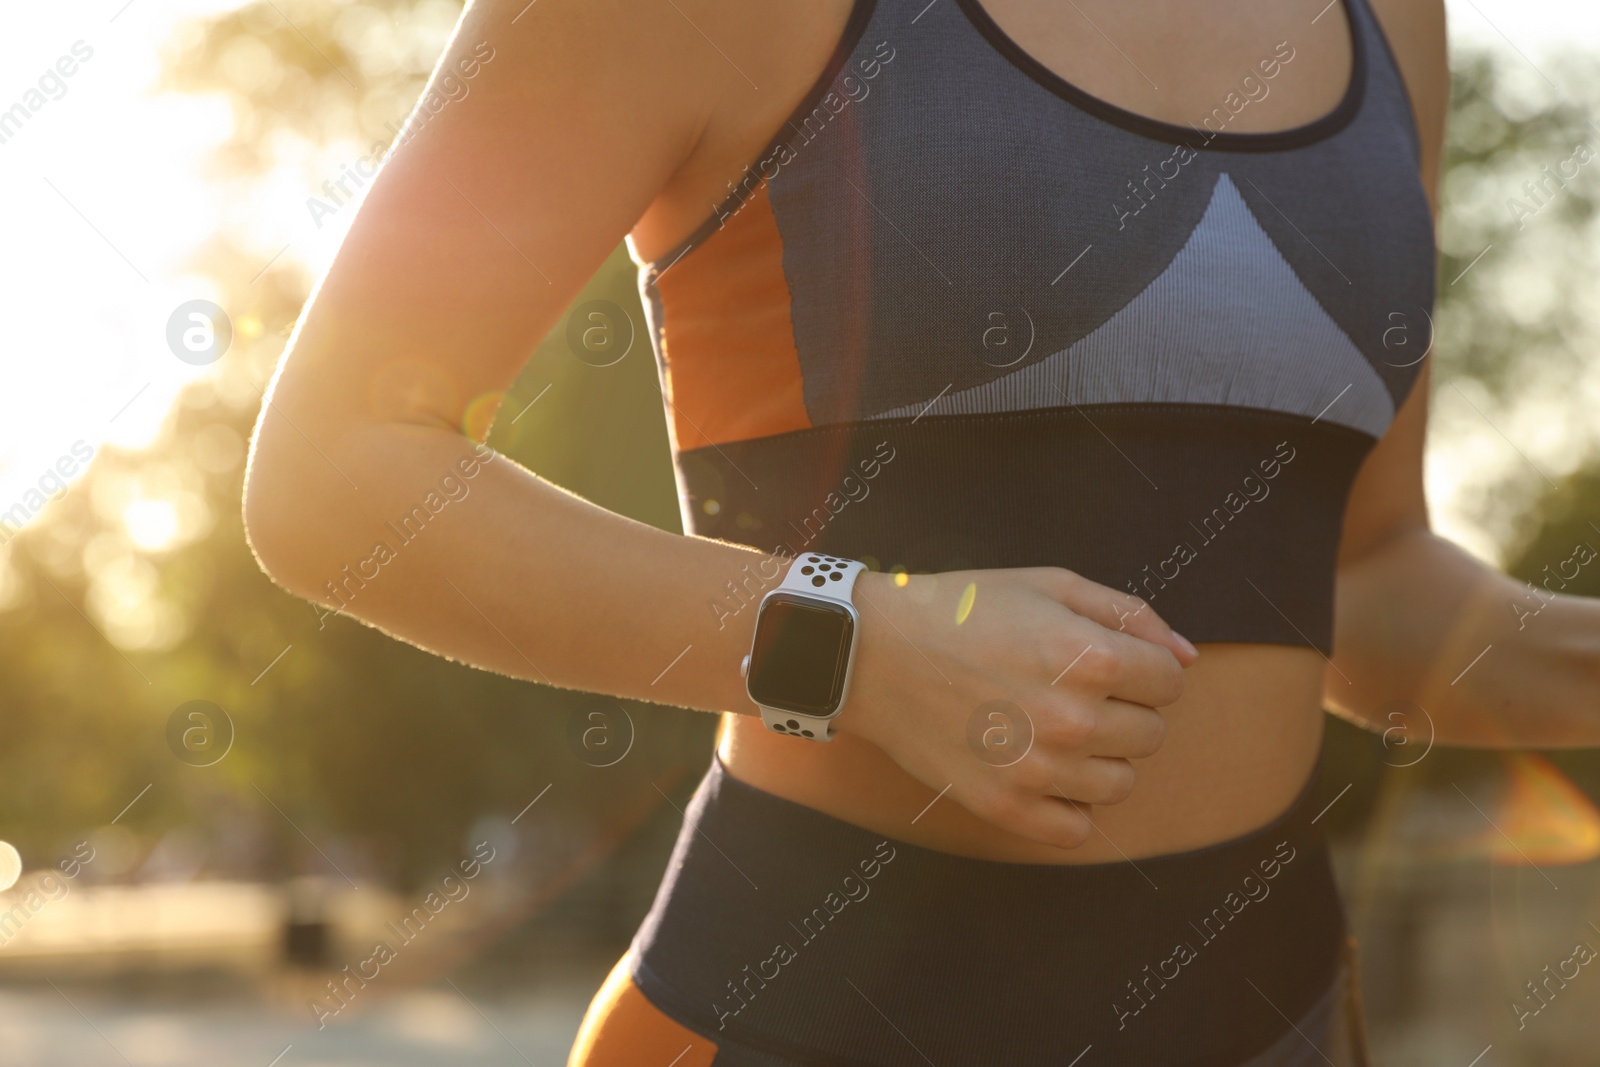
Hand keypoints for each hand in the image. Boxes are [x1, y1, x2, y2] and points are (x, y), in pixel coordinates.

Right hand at [836, 567, 1196, 849]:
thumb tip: (1185, 659)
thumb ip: (1129, 616)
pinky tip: (1039, 770)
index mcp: (1091, 657)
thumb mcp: (1049, 586)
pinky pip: (1077, 829)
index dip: (1140, 666)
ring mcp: (1039, 770)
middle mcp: (1073, 719)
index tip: (1098, 660)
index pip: (1170, 681)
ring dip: (1098, 757)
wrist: (872, 652)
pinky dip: (1068, 805)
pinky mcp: (1005, 807)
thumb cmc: (964, 610)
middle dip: (1122, 709)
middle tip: (1066, 690)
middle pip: (1151, 733)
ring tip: (1048, 727)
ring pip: (1121, 783)